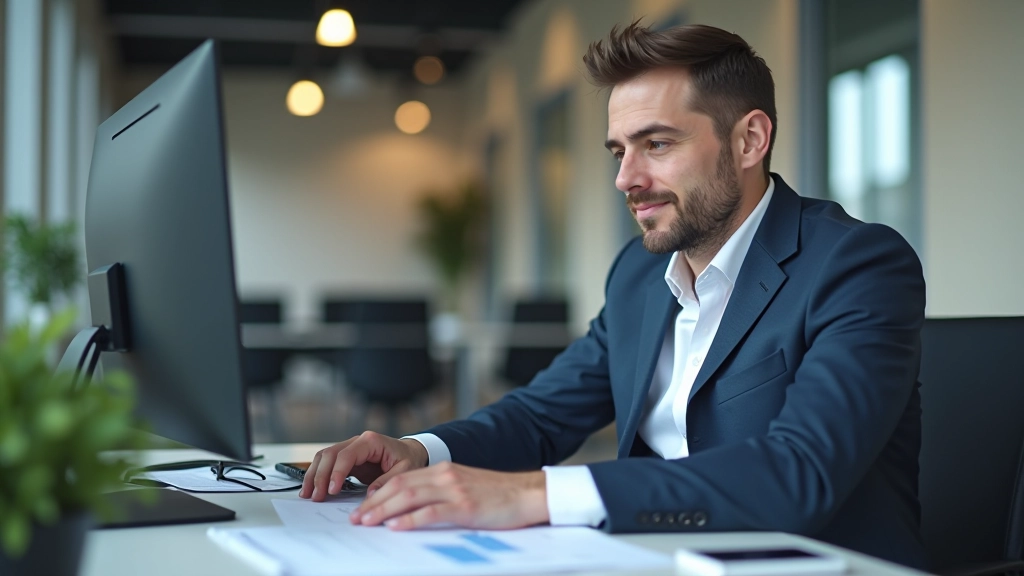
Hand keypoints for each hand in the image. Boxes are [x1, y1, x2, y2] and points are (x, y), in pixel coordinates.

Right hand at [299, 431, 428, 501]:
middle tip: (316, 496)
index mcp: (371, 441)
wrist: (409, 452)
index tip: (332, 490)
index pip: (347, 455)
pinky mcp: (346, 458)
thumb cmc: (407, 459)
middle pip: (330, 454)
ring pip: (324, 457)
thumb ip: (388, 481)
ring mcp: (350, 448)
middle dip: (320, 476)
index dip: (337, 472)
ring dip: (314, 475)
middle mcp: (357, 442)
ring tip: (308, 495)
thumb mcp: (404, 470)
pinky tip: (312, 489)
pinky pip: (327, 463)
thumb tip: (371, 495)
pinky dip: (317, 475)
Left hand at [351, 462, 548, 529]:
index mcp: (443, 470)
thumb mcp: (465, 487)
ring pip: (409, 497)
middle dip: (373, 503)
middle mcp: (445, 476)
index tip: (362, 508)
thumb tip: (411, 509)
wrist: (528, 493)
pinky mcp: (465, 507)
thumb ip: (440, 492)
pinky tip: (395, 527)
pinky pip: (431, 512)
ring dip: (383, 511)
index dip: (377, 494)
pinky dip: (410, 520)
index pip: (401, 479)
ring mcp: (455, 490)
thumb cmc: (498, 495)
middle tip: (356, 519)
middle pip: (399, 486)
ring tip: (367, 522)